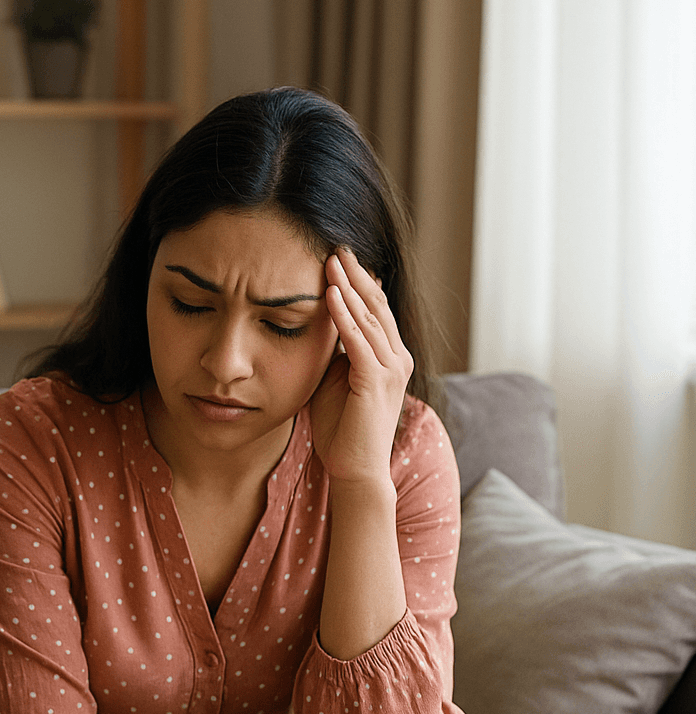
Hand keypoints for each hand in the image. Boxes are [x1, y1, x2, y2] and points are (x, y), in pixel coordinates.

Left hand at [307, 247, 413, 486]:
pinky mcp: (378, 381)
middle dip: (355, 274)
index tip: (336, 256)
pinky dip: (345, 315)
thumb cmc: (340, 428)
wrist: (354, 468)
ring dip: (349, 286)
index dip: (357, 281)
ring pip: (369, 317)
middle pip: (376, 305)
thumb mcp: (332, 379)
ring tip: (331, 259)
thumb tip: (316, 324)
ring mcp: (391, 368)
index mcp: (389, 356)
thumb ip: (331, 352)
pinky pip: (359, 340)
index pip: (374, 309)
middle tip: (336, 245)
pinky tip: (332, 294)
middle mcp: (397, 357)